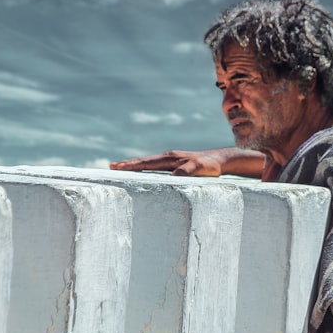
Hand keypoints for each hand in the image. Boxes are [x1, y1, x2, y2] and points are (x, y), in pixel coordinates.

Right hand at [110, 148, 265, 177]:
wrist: (221, 159)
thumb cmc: (211, 166)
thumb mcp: (200, 169)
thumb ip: (187, 171)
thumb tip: (172, 176)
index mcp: (171, 158)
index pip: (147, 163)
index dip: (132, 166)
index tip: (118, 168)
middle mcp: (169, 156)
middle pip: (144, 161)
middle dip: (127, 164)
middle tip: (111, 167)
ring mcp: (171, 159)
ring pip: (148, 162)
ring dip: (134, 164)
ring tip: (119, 167)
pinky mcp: (175, 163)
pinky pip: (155, 165)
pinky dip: (144, 166)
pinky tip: (141, 170)